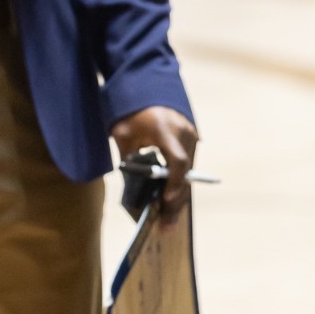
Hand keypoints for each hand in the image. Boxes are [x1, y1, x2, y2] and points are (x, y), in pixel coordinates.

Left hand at [110, 107, 198, 221]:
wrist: (148, 87)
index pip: (176, 162)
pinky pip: (186, 167)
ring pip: (188, 174)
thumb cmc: (130, 112)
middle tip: (166, 226)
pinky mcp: (192, 140)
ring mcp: (192, 136)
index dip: (172, 184)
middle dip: (175, 202)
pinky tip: (170, 204)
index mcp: (166, 130)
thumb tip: (133, 191)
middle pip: (185, 175)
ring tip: (167, 222)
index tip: (164, 203)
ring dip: (178, 197)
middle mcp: (185, 133)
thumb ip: (128, 160)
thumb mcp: (122, 135)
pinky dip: (179, 185)